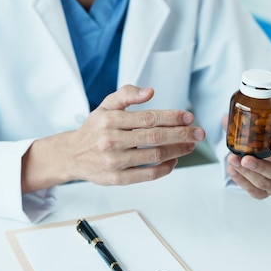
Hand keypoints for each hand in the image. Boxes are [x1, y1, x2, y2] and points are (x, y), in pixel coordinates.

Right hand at [22, 85, 204, 191]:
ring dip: (177, 150)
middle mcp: (111, 140)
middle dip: (181, 134)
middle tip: (198, 132)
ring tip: (190, 145)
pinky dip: (165, 168)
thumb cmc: (94, 129)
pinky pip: (148, 174)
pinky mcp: (117, 178)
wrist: (72, 155)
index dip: (171, 117)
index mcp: (109, 119)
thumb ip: (126, 94)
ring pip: (154, 155)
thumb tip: (149, 91)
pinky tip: (174, 160)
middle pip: (154, 137)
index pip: (147, 118)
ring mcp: (114, 161)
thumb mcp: (106, 105)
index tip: (188, 117)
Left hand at [222, 115, 270, 198]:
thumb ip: (246, 127)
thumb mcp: (261, 136)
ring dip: (246, 173)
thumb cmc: (265, 147)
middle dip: (260, 166)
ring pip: (264, 183)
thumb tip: (225, 119)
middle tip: (246, 158)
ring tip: (233, 160)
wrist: (262, 160)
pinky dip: (241, 181)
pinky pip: (254, 192)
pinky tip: (232, 170)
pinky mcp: (265, 194)